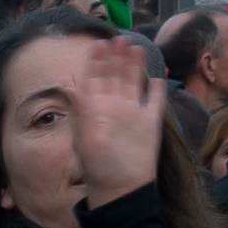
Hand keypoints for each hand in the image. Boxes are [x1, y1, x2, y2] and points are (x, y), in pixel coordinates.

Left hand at [71, 35, 166, 204]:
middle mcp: (113, 108)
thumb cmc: (99, 165)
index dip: (96, 61)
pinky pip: (154, 103)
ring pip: (134, 83)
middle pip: (115, 76)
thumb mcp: (85, 135)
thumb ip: (81, 108)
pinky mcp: (150, 125)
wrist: (121, 189)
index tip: (99, 43)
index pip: (94, 78)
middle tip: (121, 38)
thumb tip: (69, 85)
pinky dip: (156, 90)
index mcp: (95, 108)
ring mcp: (132, 115)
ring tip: (136, 47)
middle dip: (116, 57)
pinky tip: (158, 77)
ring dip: (135, 66)